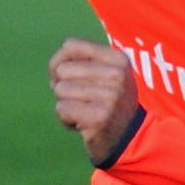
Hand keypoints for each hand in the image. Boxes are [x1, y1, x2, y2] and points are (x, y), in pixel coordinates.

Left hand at [50, 37, 139, 163]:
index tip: (62, 77)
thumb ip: (82, 62)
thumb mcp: (106, 74)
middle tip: (81, 101)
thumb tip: (55, 67)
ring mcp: (110, 96)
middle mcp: (116, 75)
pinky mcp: (99, 117)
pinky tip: (82, 125)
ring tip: (84, 113)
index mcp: (118, 59)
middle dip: (63, 87)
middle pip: (62, 70)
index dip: (58, 61)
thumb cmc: (109, 103)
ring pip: (60, 90)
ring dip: (66, 105)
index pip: (71, 46)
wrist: (129, 139)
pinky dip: (66, 120)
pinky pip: (62, 109)